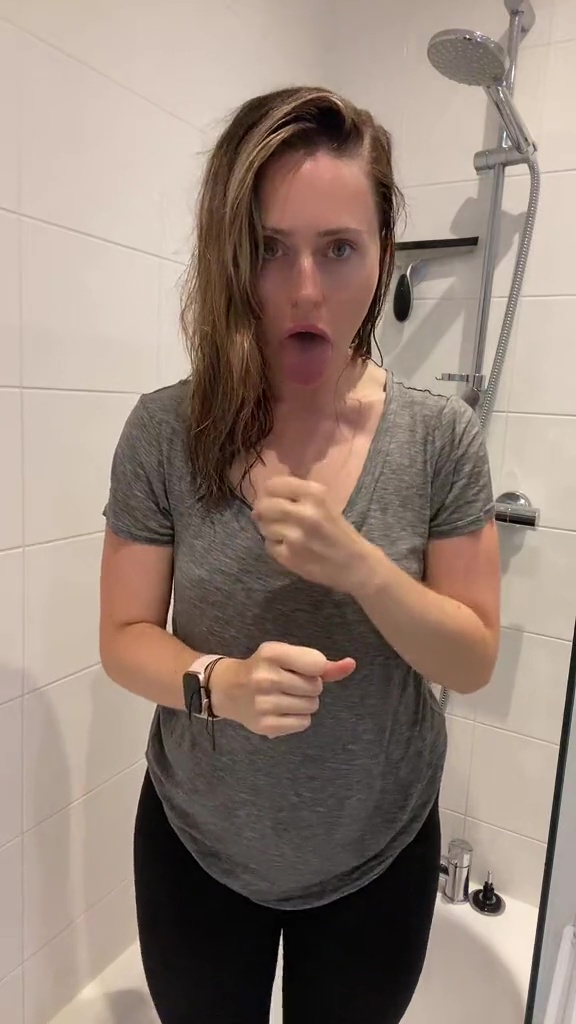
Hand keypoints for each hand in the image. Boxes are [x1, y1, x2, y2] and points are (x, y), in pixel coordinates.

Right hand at [210, 641, 355, 737]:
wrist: (227, 689)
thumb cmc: (263, 668)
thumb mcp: (287, 656)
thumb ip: (321, 663)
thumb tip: (351, 665)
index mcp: (271, 653)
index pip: (317, 663)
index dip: (315, 668)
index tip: (300, 668)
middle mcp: (266, 678)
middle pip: (316, 687)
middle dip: (309, 686)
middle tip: (289, 683)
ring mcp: (264, 703)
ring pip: (312, 706)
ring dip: (305, 702)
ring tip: (285, 697)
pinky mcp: (265, 725)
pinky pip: (303, 723)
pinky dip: (298, 718)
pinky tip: (282, 710)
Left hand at [252, 476, 368, 590]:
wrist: (355, 565)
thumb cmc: (340, 532)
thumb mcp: (324, 504)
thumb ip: (297, 495)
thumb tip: (265, 494)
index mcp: (315, 494)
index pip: (274, 484)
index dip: (269, 491)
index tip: (271, 497)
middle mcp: (304, 513)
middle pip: (264, 506)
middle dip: (263, 510)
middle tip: (270, 515)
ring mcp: (294, 537)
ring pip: (263, 526)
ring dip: (269, 528)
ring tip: (284, 532)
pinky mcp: (289, 557)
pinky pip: (268, 544)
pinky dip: (275, 544)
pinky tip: (289, 546)